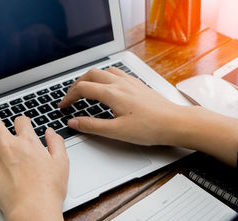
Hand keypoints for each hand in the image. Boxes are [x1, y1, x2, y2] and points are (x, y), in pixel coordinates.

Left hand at [0, 116, 69, 220]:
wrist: (33, 209)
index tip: (23, 126)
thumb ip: (57, 143)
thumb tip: (51, 132)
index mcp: (29, 142)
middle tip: (2, 131)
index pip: (21, 121)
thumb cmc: (48, 189)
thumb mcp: (62, 162)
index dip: (22, 122)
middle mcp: (10, 146)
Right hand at [59, 67, 186, 145]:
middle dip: (76, 84)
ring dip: (90, 77)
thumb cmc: (150, 128)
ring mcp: (130, 82)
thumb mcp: (116, 132)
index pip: (82, 89)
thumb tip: (74, 122)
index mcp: (112, 94)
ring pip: (104, 70)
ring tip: (85, 88)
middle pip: (90, 74)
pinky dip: (105, 76)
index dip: (69, 97)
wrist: (175, 123)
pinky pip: (117, 73)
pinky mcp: (138, 84)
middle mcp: (120, 83)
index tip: (63, 106)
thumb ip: (92, 126)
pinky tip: (108, 86)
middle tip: (70, 96)